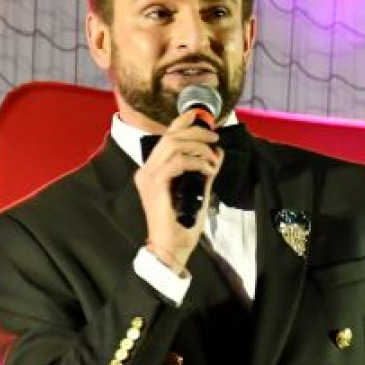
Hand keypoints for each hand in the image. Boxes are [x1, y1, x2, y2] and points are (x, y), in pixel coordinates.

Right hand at [134, 113, 223, 270]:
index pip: (166, 137)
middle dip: (197, 132)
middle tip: (215, 138)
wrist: (170, 247)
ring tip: (212, 160)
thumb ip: (205, 172)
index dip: (183, 122)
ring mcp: (149, 177)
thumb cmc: (182, 224)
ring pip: (174, 145)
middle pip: (171, 136)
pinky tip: (207, 170)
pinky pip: (177, 162)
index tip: (201, 117)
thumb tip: (218, 153)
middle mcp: (147, 170)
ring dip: (199, 148)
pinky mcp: (156, 185)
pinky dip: (196, 162)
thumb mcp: (198, 192)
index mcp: (153, 170)